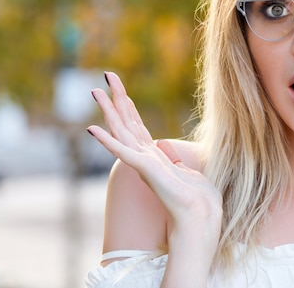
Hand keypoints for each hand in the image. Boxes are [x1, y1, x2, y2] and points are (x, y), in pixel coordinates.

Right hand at [87, 72, 221, 239]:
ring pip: (121, 130)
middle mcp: (144, 157)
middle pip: (126, 121)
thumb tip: (166, 148)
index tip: (118, 87)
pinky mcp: (144, 169)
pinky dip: (107, 140)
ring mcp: (142, 163)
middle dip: (116, 97)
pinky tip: (92, 128)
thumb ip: (174, 159)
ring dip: (108, 110)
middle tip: (105, 75)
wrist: (201, 217)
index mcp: (154, 155)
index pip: (136, 124)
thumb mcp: (187, 171)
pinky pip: (122, 151)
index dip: (127, 104)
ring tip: (95, 91)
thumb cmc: (197, 199)